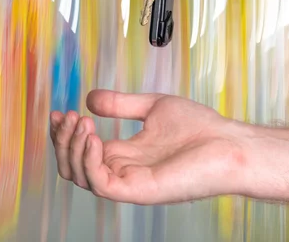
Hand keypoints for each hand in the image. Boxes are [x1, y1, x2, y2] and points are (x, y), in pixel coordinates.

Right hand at [49, 90, 244, 204]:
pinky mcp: (140, 190)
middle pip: (75, 166)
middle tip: (66, 116)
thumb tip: (90, 98)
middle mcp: (124, 170)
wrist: (228, 142)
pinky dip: (89, 161)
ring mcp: (130, 182)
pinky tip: (93, 137)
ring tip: (81, 122)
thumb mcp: (152, 107)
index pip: (84, 150)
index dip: (67, 134)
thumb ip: (121, 105)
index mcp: (126, 154)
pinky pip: (101, 184)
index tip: (60, 112)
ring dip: (72, 148)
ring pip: (82, 177)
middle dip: (63, 141)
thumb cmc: (200, 127)